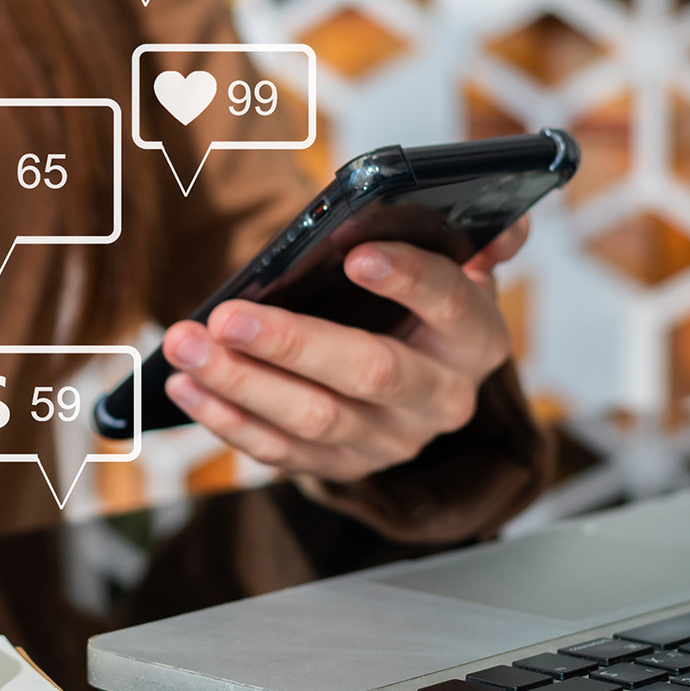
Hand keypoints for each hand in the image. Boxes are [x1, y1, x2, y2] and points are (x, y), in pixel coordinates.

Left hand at [161, 219, 525, 482]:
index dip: (409, 281)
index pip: (452, 306)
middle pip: (370, 373)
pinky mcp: (342, 469)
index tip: (355, 255)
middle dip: (291, 342)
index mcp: (477, 339)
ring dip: (241, 382)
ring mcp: (390, 442)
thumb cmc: (418, 309)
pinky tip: (185, 387)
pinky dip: (226, 419)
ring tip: (186, 345)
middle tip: (226, 316)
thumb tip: (504, 222)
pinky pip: (279, 451)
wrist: (415, 390)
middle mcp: (441, 399)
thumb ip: (468, 241)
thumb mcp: (451, 270)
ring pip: (314, 418)